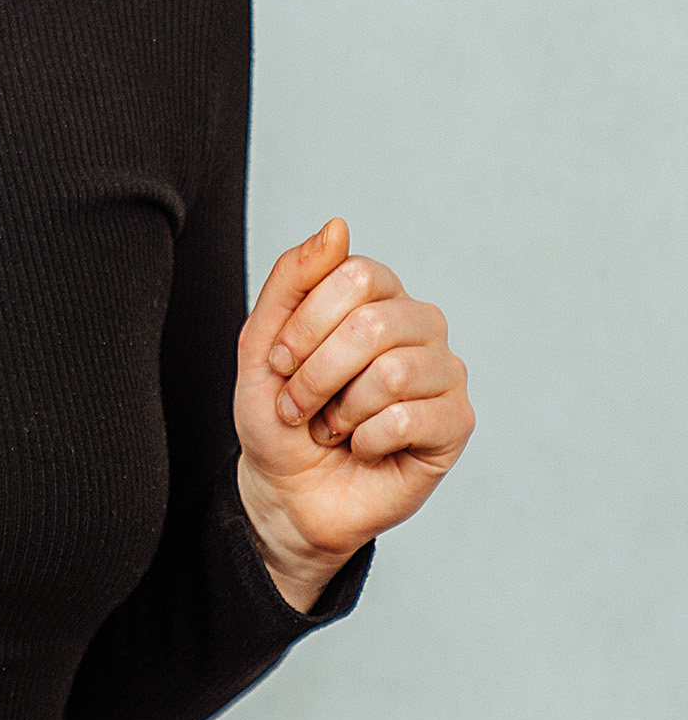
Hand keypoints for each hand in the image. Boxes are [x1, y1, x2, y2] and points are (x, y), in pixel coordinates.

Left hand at [235, 218, 474, 613]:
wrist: (287, 492)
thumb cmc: (280, 417)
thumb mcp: (263, 345)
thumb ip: (292, 280)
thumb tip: (337, 226)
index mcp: (377, 294)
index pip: (354, 275)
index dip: (304, 326)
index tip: (279, 363)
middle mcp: (419, 324)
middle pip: (372, 324)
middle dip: (316, 375)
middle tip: (300, 406)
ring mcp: (443, 372)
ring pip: (391, 373)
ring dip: (340, 411)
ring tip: (332, 428)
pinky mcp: (456, 423)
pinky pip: (408, 419)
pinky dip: (366, 440)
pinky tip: (363, 447)